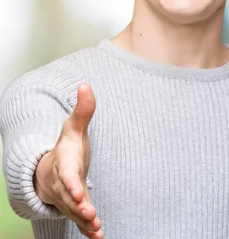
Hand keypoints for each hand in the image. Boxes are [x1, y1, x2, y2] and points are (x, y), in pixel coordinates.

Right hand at [34, 83, 103, 238]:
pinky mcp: (75, 208)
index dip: (70, 183)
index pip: (66, 174)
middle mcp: (62, 184)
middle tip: (90, 215)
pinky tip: (99, 237)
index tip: (77, 191)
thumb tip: (86, 85)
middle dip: (78, 206)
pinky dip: (87, 230)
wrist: (50, 168)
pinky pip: (79, 221)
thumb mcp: (74, 128)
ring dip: (85, 222)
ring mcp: (67, 199)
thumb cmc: (66, 147)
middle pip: (69, 197)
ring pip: (74, 212)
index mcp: (63, 164)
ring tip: (97, 230)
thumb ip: (84, 110)